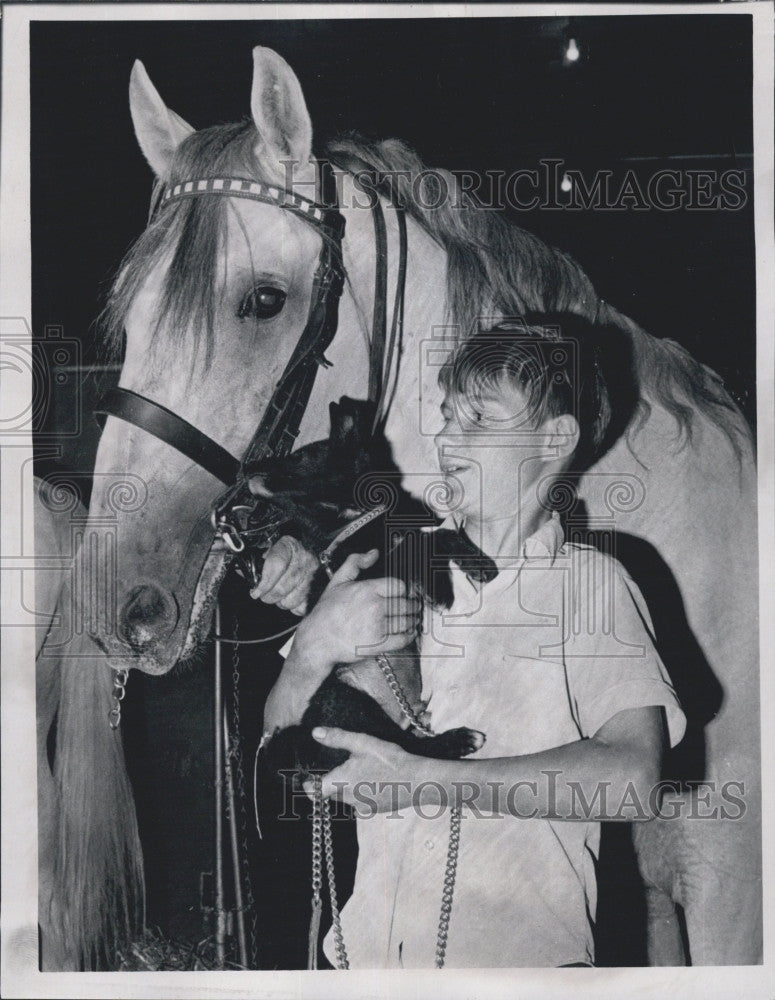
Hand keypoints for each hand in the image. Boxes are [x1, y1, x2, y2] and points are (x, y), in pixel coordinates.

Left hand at [249, 535, 317, 614]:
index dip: (263, 583)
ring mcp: (314, 575)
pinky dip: (294, 607)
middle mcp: (305, 559)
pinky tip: (291, 597)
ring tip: (279, 595)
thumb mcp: (270, 549)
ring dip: (281, 602)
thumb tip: (246, 577)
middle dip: (268, 596)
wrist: (312, 547)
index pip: (276, 566)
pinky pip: (302, 607)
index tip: (255, 592)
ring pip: (291, 601)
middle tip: (264, 595)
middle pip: (282, 588)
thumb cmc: (286, 552)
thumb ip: (257, 562)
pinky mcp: (320, 588)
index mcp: (289, 546)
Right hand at [294, 549, 420, 669]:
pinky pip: (403, 639)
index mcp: (367, 589)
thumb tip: (373, 553)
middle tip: (414, 607)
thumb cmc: (327, 612)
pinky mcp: (379, 645)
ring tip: (413, 619)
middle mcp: (374, 607)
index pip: (399, 586)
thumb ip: (355, 562)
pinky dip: (409, 635)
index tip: (406, 593)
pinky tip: (408, 632)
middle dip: (412, 605)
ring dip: (413, 620)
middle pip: (406, 604)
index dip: (404, 589)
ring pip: (406, 621)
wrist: (318, 640)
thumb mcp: (338, 581)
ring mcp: (378, 627)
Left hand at [303, 727, 427, 813]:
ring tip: (363, 771)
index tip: (309, 777)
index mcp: (340, 783)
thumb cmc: (389, 760)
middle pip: (330, 793)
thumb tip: (315, 733)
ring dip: (348, 787)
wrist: (417, 781)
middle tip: (342, 766)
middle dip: (332, 782)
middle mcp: (347, 800)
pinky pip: (359, 802)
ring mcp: (361, 807)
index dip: (309, 785)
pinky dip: (361, 792)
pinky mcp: (374, 810)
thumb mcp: (362, 743)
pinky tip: (375, 780)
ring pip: (345, 797)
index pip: (313, 792)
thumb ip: (337, 738)